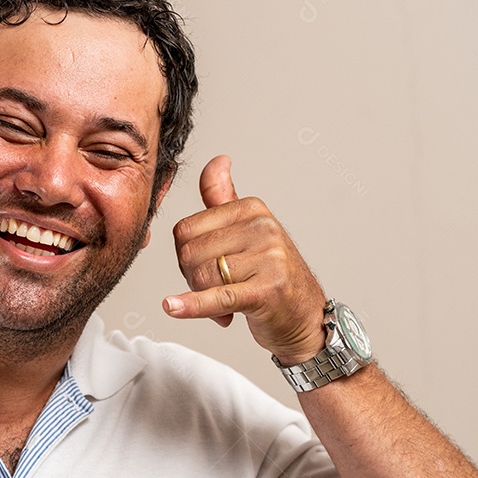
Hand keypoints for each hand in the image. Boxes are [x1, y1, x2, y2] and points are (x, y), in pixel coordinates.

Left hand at [162, 155, 328, 364]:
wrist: (305, 316)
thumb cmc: (270, 274)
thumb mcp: (248, 229)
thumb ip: (223, 197)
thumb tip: (218, 160)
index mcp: (252, 208)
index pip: (185, 230)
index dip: (186, 254)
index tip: (208, 266)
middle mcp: (262, 228)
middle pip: (189, 254)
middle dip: (192, 278)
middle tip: (217, 288)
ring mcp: (268, 258)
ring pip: (199, 277)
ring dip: (202, 298)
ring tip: (226, 303)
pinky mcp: (267, 291)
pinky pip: (217, 296)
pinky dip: (192, 306)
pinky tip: (173, 307)